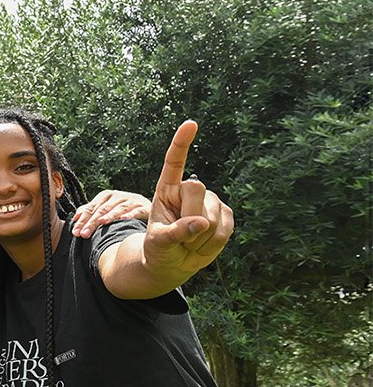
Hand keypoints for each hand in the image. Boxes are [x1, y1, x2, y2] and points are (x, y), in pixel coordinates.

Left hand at [73, 190, 149, 237]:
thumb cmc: (122, 211)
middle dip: (92, 222)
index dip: (82, 220)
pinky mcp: (145, 207)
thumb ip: (91, 212)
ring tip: (101, 223)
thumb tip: (75, 218)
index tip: (75, 232)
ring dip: (109, 216)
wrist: (148, 209)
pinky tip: (124, 220)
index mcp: (106, 196)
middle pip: (103, 209)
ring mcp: (132, 200)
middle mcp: (118, 196)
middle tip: (84, 234)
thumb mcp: (106, 210)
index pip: (91, 208)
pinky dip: (130, 214)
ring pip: (118, 208)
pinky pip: (137, 211)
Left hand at [142, 121, 233, 273]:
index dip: (182, 143)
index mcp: (167, 189)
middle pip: (197, 191)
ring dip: (199, 238)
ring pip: (212, 216)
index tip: (190, 124)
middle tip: (179, 235)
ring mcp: (210, 202)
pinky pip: (225, 230)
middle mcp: (190, 191)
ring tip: (189, 241)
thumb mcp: (159, 241)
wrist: (174, 263)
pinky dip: (213, 243)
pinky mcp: (226, 215)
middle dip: (189, 218)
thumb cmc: (159, 249)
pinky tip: (202, 244)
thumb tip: (202, 222)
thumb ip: (176, 231)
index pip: (174, 163)